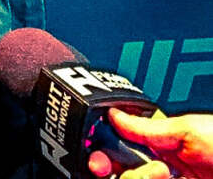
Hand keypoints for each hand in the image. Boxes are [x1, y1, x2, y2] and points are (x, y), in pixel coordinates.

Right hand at [89, 108, 212, 178]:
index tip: (97, 151)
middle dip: (108, 166)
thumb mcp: (190, 130)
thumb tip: (114, 114)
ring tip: (164, 173)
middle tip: (110, 166)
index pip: (117, 145)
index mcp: (161, 145)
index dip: (100, 148)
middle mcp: (160, 169)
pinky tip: (166, 178)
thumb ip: (148, 126)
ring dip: (138, 176)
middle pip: (114, 170)